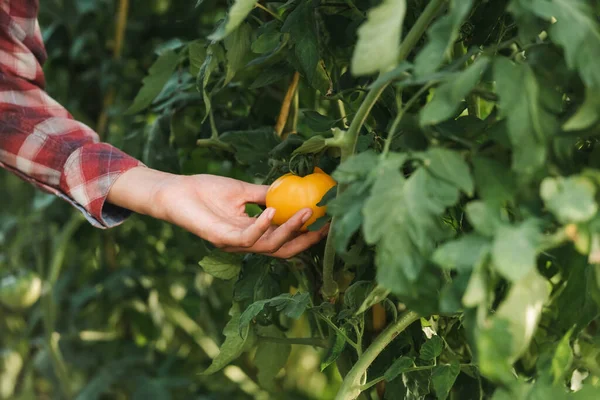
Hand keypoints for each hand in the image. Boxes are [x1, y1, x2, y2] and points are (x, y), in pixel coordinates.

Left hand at [107, 167, 328, 257]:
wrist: (175, 191)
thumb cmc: (205, 190)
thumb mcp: (243, 190)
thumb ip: (266, 194)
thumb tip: (292, 189)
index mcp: (252, 234)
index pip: (285, 241)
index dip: (307, 234)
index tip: (328, 221)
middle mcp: (246, 244)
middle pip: (283, 251)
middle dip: (306, 240)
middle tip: (326, 225)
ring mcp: (233, 244)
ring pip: (270, 246)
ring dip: (290, 230)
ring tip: (306, 211)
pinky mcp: (221, 239)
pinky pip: (247, 238)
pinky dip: (263, 225)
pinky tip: (274, 210)